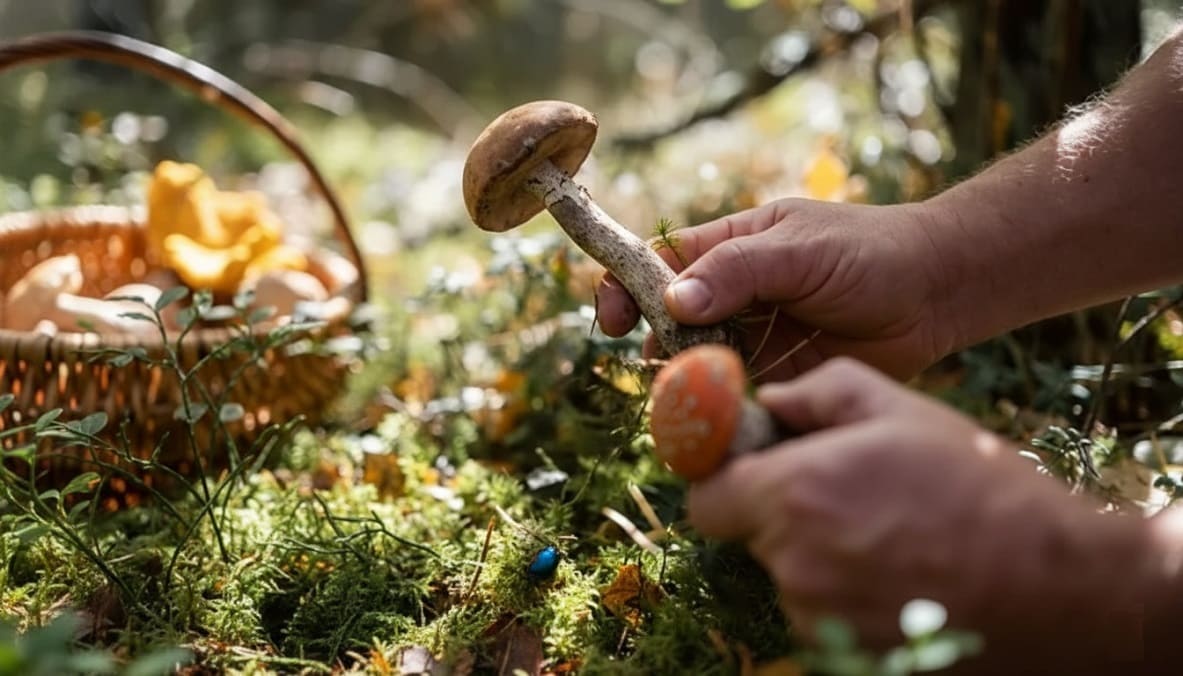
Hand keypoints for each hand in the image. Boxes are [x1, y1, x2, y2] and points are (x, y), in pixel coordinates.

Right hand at [596, 199, 952, 379]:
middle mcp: (736, 292)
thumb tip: (672, 302)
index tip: (611, 318)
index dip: (626, 285)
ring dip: (682, 378)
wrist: (942, 293)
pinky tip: (716, 416)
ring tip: (685, 394)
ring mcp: (755, 335)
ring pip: (696, 359)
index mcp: (733, 245)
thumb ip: (737, 271)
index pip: (661, 262)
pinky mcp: (778, 375)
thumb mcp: (800, 249)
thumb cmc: (873, 252)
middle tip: (656, 365)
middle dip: (651, 341)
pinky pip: (733, 392)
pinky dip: (717, 405)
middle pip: (668, 317)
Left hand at [687, 358, 1153, 672]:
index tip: (757, 476)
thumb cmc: (979, 485)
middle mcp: (794, 563)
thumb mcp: (901, 410)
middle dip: (783, 518)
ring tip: (892, 537)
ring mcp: (819, 619)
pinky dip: (849, 599)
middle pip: (752, 539)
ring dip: (821, 560)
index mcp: (794, 493)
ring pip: (790, 580)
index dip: (728, 483)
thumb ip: (820, 392)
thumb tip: (770, 402)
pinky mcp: (845, 655)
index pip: (706, 500)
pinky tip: (903, 575)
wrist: (1060, 584)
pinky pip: (824, 618)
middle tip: (850, 499)